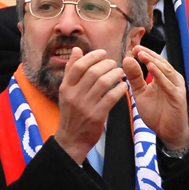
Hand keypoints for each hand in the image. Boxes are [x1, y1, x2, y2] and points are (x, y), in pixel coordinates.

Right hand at [54, 48, 126, 164]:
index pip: (79, 66)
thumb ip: (71, 70)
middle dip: (107, 64)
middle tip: (114, 63)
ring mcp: (85, 106)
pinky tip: (123, 86)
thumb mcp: (66, 91)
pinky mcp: (96, 115)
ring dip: (115, 75)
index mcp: (65, 87)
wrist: (71, 139)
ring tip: (120, 73)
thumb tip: (76, 50)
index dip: (93, 56)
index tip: (103, 53)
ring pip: (103, 83)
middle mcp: (73, 95)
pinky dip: (119, 89)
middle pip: (92, 72)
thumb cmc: (72, 113)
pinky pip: (111, 97)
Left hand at [123, 46, 188, 150]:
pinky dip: (160, 76)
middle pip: (160, 63)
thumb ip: (134, 77)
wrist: (167, 131)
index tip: (132, 48)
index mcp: (162, 77)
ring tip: (142, 55)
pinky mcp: (178, 97)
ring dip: (154, 62)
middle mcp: (171, 79)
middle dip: (148, 55)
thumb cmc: (155, 112)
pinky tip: (151, 69)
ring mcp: (176, 87)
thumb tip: (127, 59)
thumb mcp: (140, 93)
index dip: (144, 54)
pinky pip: (168, 84)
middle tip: (136, 48)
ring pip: (166, 71)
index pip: (154, 61)